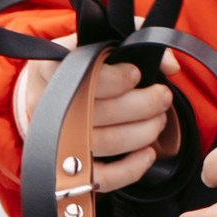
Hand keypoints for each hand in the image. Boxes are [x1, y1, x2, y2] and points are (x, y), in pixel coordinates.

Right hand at [11, 52, 177, 193]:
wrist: (50, 90)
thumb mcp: (100, 40)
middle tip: (162, 97)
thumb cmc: (82, 63)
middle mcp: (46, 105)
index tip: (136, 74)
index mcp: (50, 68)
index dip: (114, 78)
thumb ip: (135, 39)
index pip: (78, 75)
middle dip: (142, 105)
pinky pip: (98, 177)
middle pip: (96, 111)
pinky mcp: (67, 165)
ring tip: (158, 120)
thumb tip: (169, 65)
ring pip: (103, 143)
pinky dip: (129, 170)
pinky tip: (147, 154)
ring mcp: (55, 138)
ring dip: (142, 133)